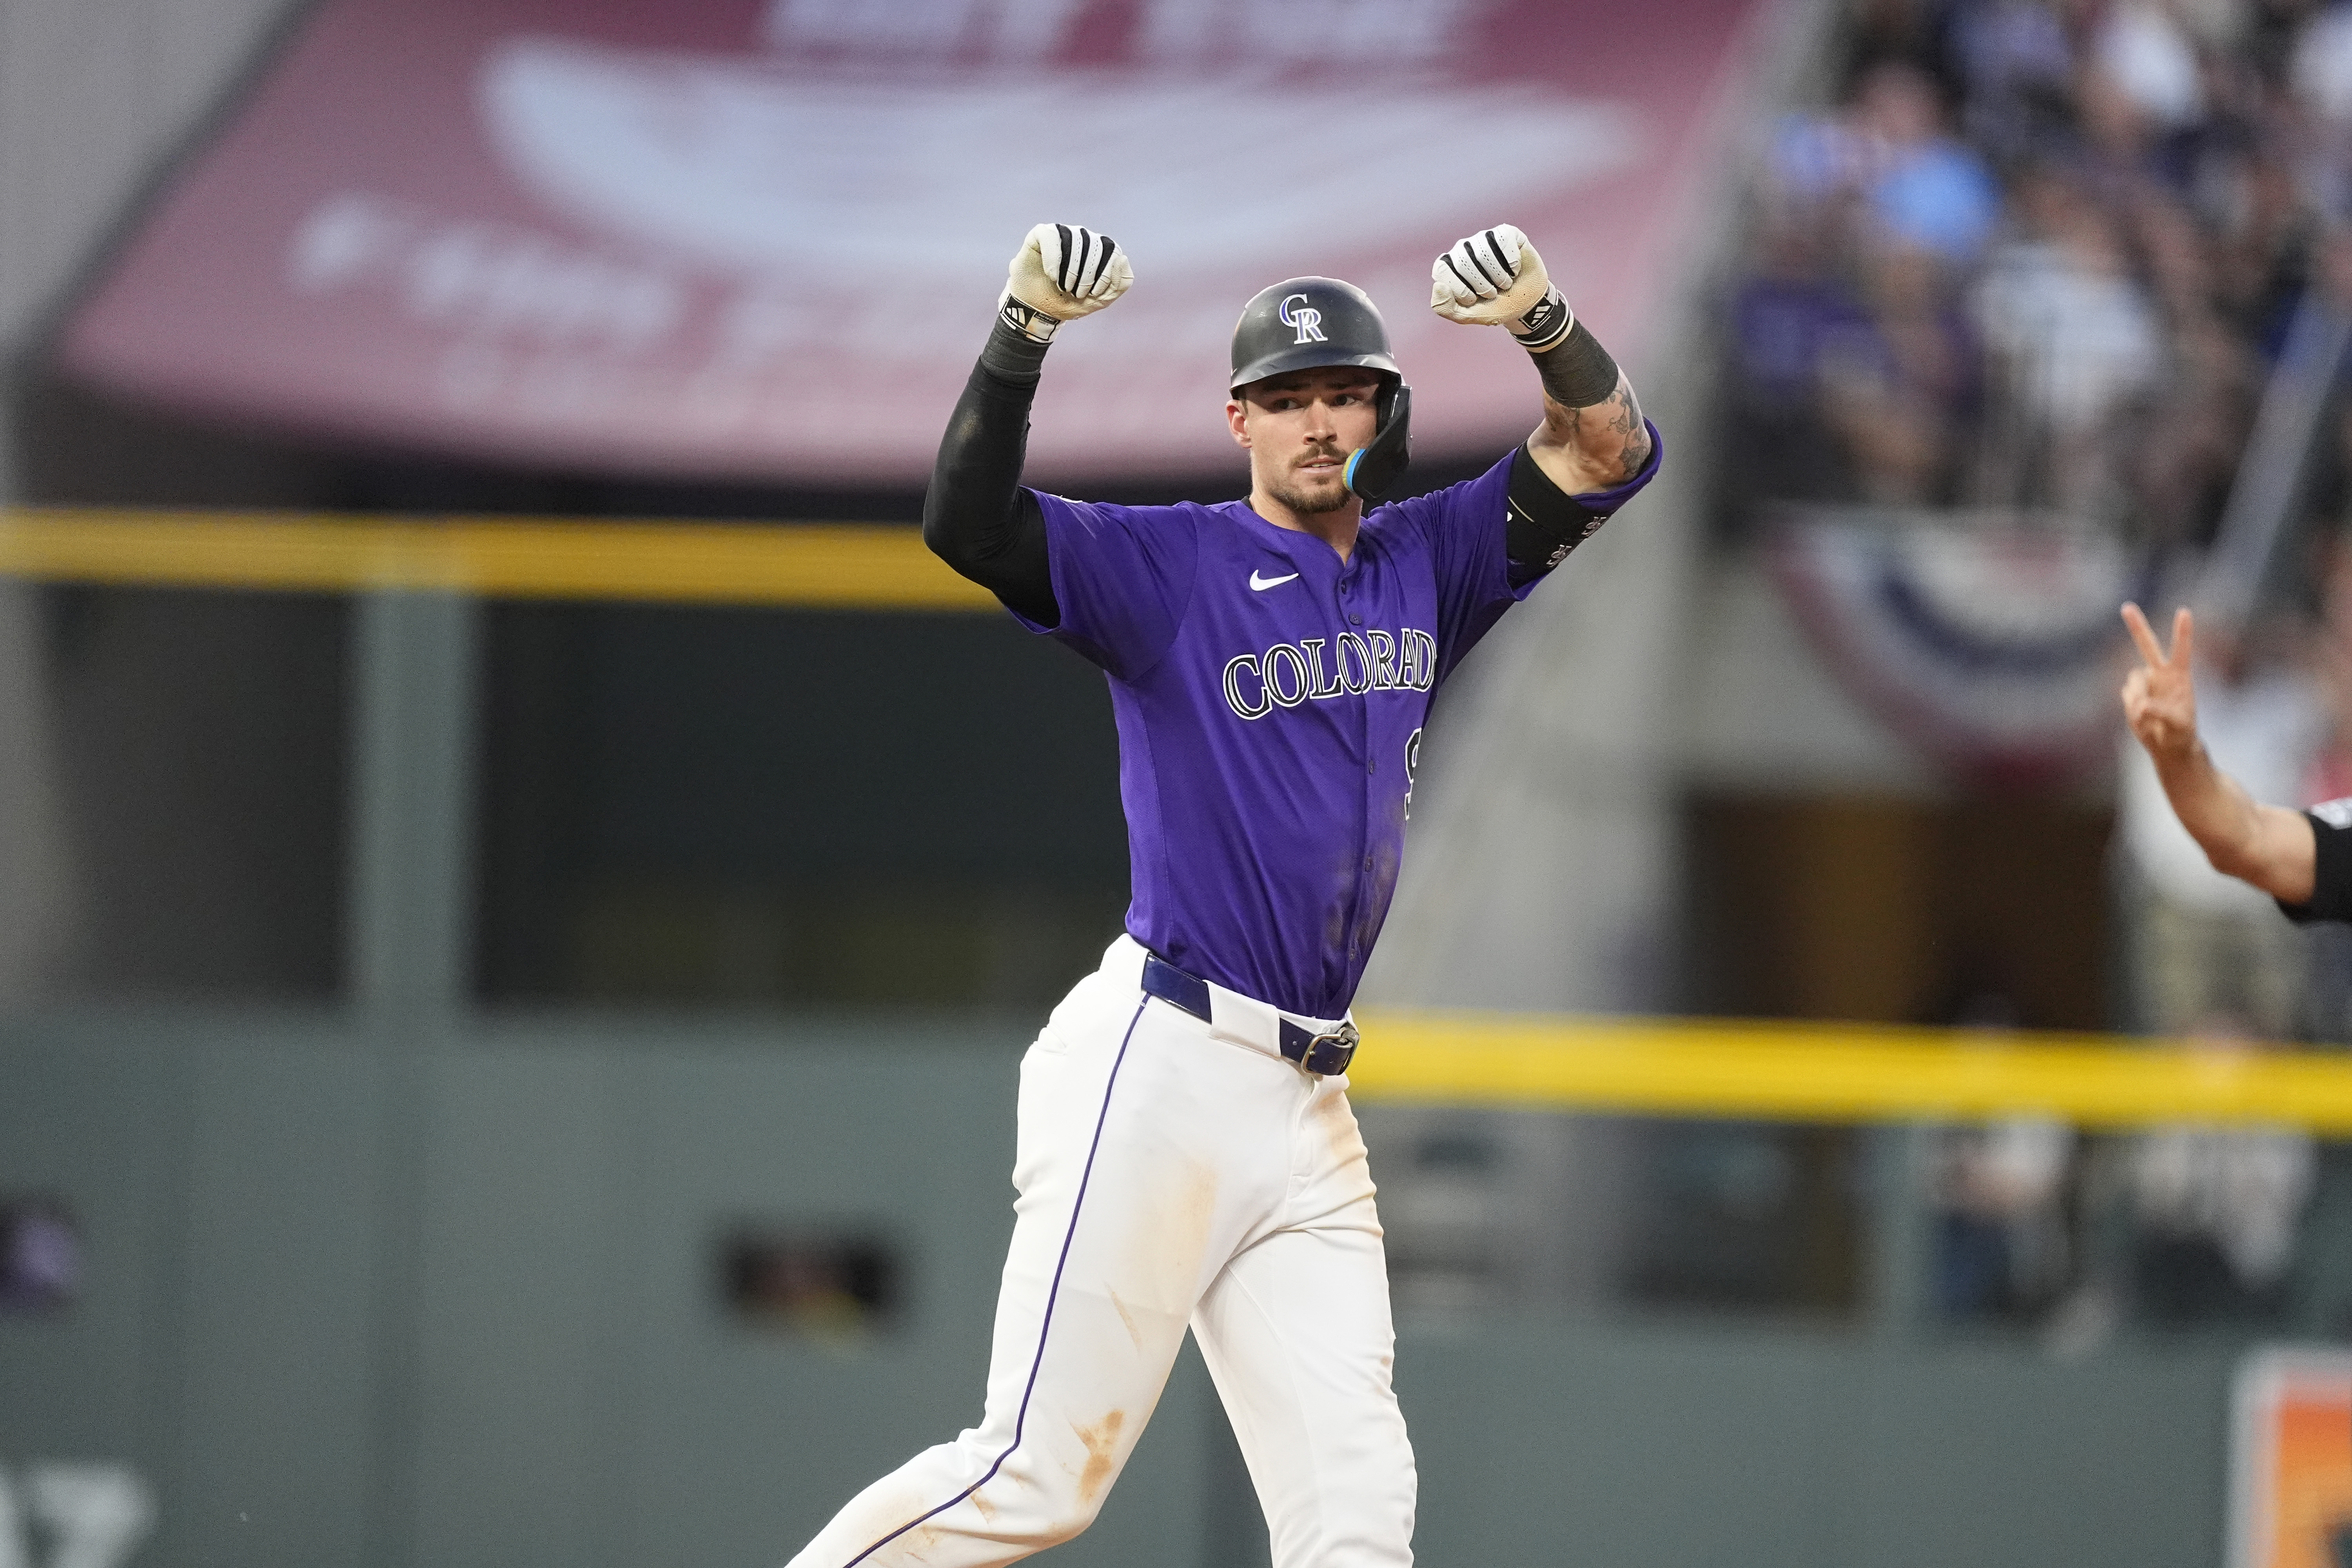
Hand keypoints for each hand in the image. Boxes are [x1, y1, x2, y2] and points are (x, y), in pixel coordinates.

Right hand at [1002, 223, 1131, 339]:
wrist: (1039, 310)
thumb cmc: (1071, 302)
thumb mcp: (1102, 299)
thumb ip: (1121, 282)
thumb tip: (1122, 257)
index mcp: (1100, 249)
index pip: (1112, 249)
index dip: (1106, 274)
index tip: (1093, 293)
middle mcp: (1082, 237)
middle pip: (1095, 245)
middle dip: (1088, 276)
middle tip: (1077, 293)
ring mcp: (1062, 233)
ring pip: (1075, 240)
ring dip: (1071, 269)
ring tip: (1064, 287)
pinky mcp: (1041, 234)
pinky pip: (1050, 236)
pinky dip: (1053, 259)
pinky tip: (1052, 276)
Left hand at [1429, 224, 1569, 346]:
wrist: (1526, 303)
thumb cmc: (1494, 307)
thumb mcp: (1467, 315)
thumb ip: (1444, 308)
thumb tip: (1438, 286)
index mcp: (1448, 267)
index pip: (1441, 270)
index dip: (1459, 289)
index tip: (1473, 299)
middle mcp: (1463, 249)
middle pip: (1463, 262)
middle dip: (1481, 286)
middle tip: (1492, 294)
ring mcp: (1483, 239)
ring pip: (1484, 252)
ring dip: (1498, 276)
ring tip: (1505, 284)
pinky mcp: (1505, 233)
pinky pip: (1503, 241)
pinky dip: (1512, 262)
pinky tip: (1514, 269)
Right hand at [2121, 602, 2198, 764]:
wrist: (2169, 745)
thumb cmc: (2182, 732)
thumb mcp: (2178, 724)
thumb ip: (2160, 712)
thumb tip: (2140, 705)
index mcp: (2179, 676)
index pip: (2181, 650)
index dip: (2182, 632)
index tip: (2184, 611)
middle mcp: (2161, 674)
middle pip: (2148, 646)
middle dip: (2137, 626)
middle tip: (2127, 606)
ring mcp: (2145, 684)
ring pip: (2132, 680)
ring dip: (2136, 696)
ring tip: (2147, 716)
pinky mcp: (2132, 695)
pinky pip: (2126, 696)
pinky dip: (2131, 708)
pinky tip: (2142, 719)